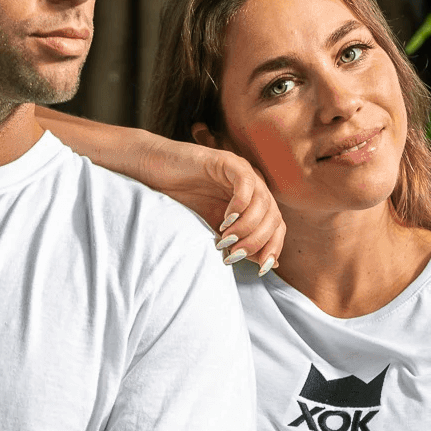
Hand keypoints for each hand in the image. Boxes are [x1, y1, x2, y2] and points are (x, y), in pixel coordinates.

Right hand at [135, 137, 284, 274]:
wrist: (153, 175)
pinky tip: (225, 219)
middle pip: (274, 216)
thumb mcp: (214, 230)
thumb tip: (266, 263)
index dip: (273, 248)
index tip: (261, 269)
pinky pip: (246, 182)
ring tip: (226, 240)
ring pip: (263, 202)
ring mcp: (242, 172)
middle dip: (257, 241)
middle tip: (234, 255)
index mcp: (254, 203)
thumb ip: (239, 244)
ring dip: (247, 227)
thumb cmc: (180, 201)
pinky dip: (241, 204)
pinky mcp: (227, 161)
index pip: (277, 227)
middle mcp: (254, 187)